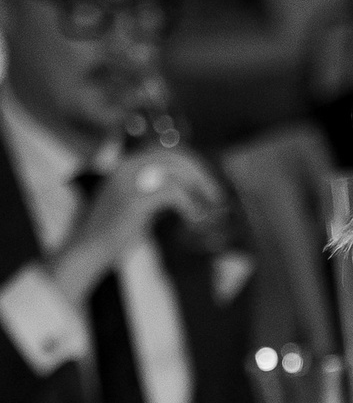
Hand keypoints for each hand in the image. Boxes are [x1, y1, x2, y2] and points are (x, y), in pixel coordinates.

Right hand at [54, 148, 228, 299]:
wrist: (86, 250)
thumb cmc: (111, 233)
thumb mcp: (134, 205)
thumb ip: (153, 194)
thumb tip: (185, 193)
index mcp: (125, 165)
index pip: (166, 152)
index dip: (191, 164)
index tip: (207, 183)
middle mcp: (126, 168)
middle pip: (174, 157)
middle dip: (200, 174)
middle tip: (216, 195)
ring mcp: (129, 182)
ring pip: (176, 172)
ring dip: (199, 188)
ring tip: (211, 207)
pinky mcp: (134, 202)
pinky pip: (172, 194)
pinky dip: (189, 206)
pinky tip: (194, 220)